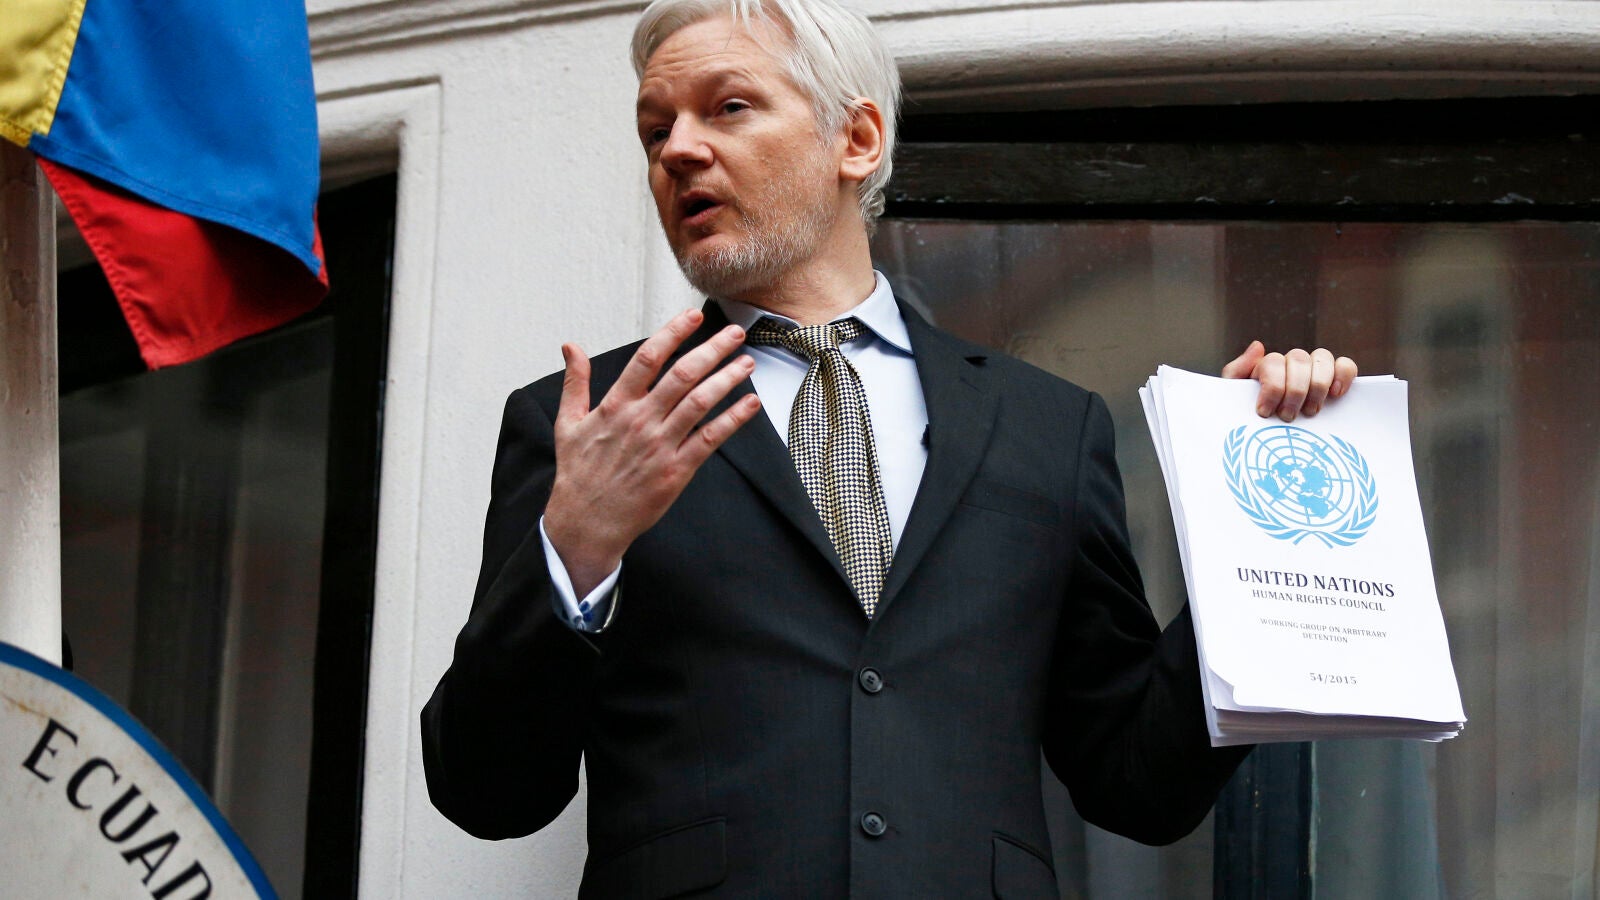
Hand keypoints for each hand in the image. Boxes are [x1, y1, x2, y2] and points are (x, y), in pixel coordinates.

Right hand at [543, 309, 761, 595]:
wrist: (587, 522)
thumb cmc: (578, 473)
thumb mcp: (567, 423)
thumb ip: (575, 382)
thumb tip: (571, 346)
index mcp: (615, 405)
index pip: (648, 358)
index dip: (673, 333)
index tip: (693, 316)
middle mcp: (640, 420)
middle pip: (682, 375)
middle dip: (712, 349)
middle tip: (734, 332)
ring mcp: (660, 445)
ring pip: (699, 402)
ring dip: (727, 379)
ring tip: (747, 362)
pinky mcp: (676, 470)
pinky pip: (710, 439)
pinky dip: (732, 419)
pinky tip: (750, 403)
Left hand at [1222, 340, 1357, 421]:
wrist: (1260, 438)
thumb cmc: (1249, 418)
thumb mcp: (1235, 397)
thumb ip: (1237, 371)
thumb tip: (1258, 346)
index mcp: (1267, 366)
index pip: (1273, 362)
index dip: (1272, 386)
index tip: (1264, 412)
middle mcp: (1292, 363)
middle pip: (1298, 358)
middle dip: (1294, 390)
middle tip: (1287, 417)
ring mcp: (1315, 369)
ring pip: (1322, 357)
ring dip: (1317, 385)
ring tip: (1311, 412)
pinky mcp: (1336, 380)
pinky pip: (1346, 366)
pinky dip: (1344, 375)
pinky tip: (1336, 394)